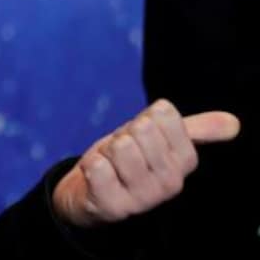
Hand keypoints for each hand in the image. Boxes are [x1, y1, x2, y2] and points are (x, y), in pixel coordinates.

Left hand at [52, 99, 238, 227]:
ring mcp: (143, 198)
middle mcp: (170, 183)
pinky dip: (93, 164)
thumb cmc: (126, 159)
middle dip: (124, 133)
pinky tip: (98, 173)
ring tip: (110, 163)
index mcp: (184, 162)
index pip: (164, 118)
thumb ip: (196, 129)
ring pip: (122, 147)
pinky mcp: (113, 206)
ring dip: (107, 149)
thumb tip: (235, 123)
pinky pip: (99, 168)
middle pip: (141, 130)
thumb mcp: (159, 137)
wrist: (88, 191)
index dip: (145, 117)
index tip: (140, 132)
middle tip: (121, 151)